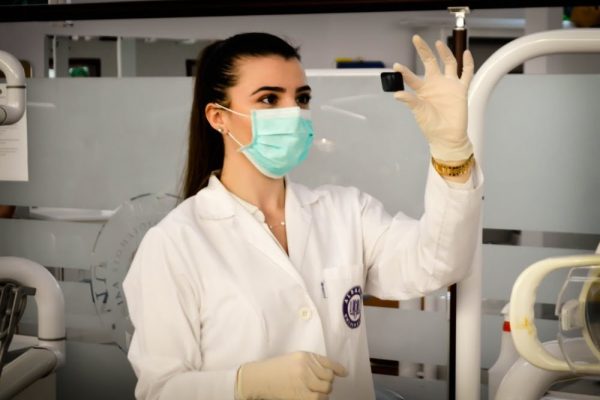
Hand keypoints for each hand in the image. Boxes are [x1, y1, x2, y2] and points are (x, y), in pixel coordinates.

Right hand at [235, 351, 347, 399]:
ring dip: (324, 392)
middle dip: (328, 382)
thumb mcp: (294, 359)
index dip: (338, 369)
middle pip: (329, 377)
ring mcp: (304, 380)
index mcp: (305, 356)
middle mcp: (307, 366)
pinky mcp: (300, 394)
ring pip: (326, 388)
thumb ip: (310, 363)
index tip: (344, 373)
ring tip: (317, 392)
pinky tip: (314, 397)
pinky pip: (318, 398)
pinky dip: (319, 399)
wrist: (259, 377)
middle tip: (321, 385)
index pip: (328, 362)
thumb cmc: (275, 369)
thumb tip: (329, 372)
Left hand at [393, 35, 473, 161]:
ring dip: (444, 53)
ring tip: (438, 43)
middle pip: (430, 62)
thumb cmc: (431, 126)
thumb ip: (410, 101)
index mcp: (423, 90)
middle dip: (424, 51)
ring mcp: (449, 85)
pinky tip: (466, 52)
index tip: (396, 66)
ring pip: (448, 63)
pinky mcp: (461, 89)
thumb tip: (397, 94)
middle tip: (416, 39)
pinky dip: (468, 63)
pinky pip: (466, 73)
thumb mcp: (419, 112)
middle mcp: (435, 84)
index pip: (412, 77)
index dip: (404, 71)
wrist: (448, 136)